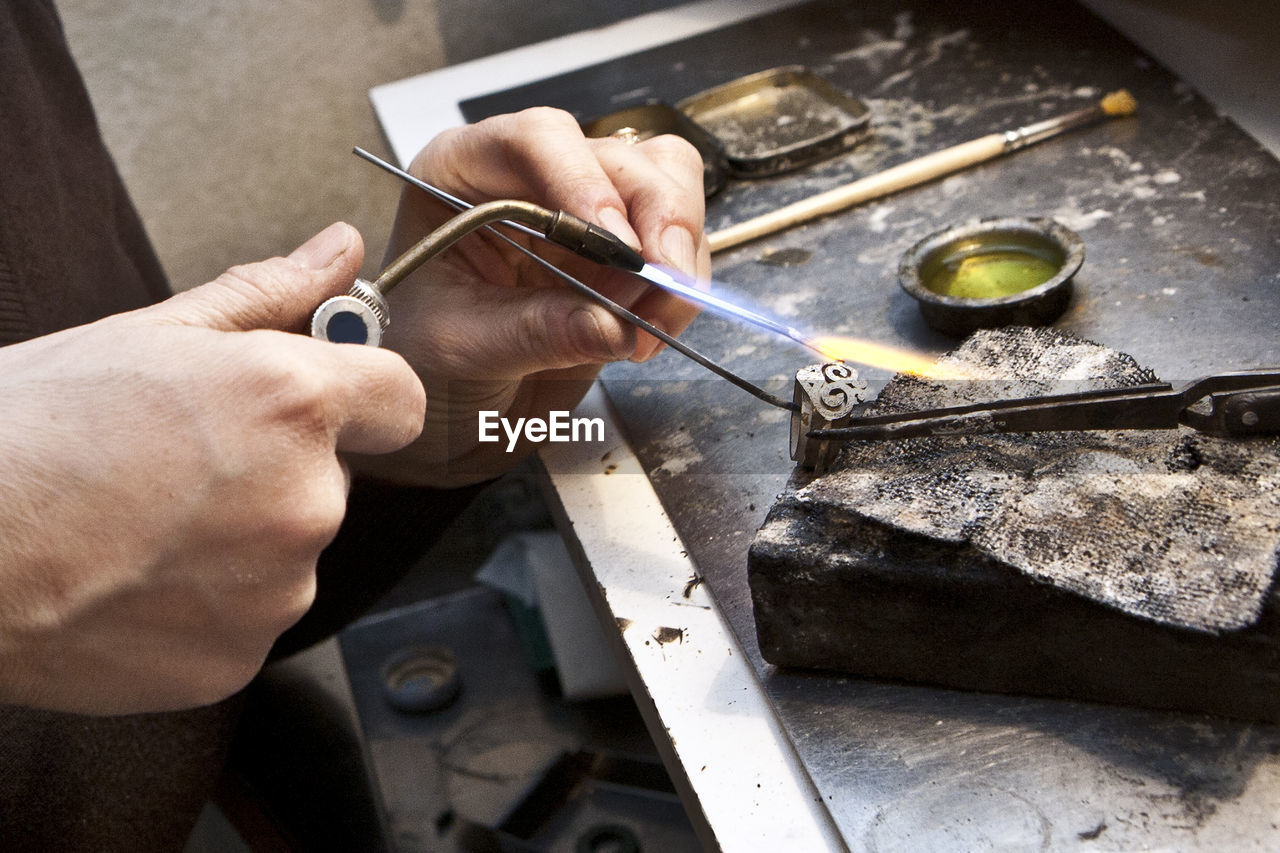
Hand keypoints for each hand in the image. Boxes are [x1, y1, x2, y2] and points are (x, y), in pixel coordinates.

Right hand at [0, 223, 424, 713]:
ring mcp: (278, 588)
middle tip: (180, 464)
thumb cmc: (30, 431)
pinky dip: (208, 604)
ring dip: (243, 540)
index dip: (363, 399)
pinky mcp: (240, 657)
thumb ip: (267, 294)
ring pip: (290, 551)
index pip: (401, 400)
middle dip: (278, 468)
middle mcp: (308, 499)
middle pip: (334, 478)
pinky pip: (251, 618)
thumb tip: (338, 252)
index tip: (323, 407)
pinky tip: (137, 578)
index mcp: (296, 404)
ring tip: (145, 524)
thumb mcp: (149, 333)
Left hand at [357, 107, 710, 486]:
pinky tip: (648, 331)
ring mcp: (585, 212)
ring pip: (667, 184)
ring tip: (651, 322)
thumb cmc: (423, 360)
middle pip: (621, 158)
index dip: (584, 182)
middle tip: (664, 285)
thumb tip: (611, 325)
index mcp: (464, 172)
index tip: (616, 242)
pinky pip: (678, 247)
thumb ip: (533, 331)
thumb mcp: (459, 346)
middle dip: (656, 220)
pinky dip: (678, 291)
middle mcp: (532, 177)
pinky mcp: (622, 254)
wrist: (444, 404)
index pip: (536, 139)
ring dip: (678, 253)